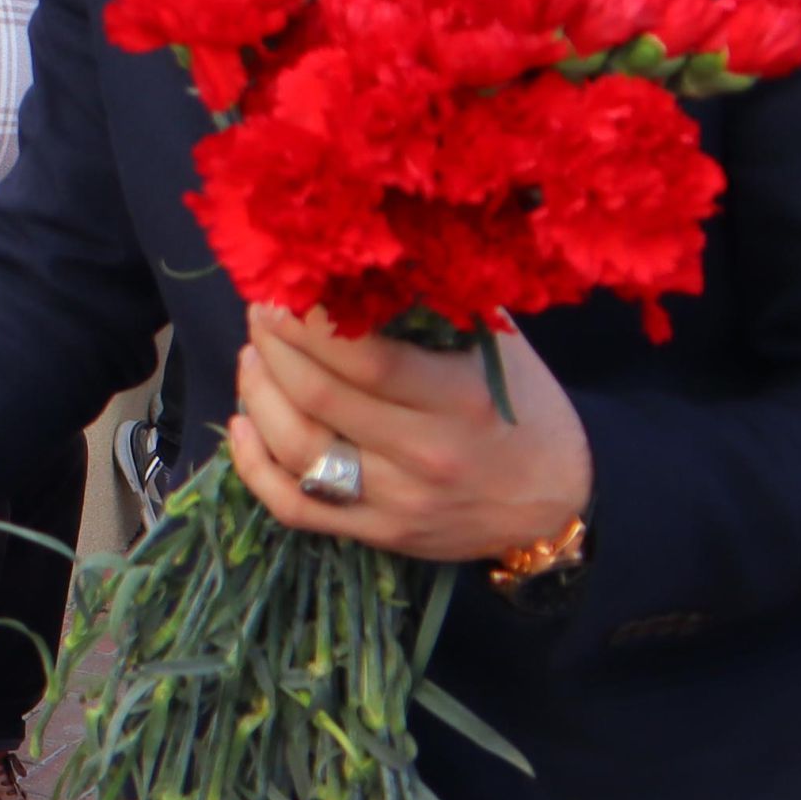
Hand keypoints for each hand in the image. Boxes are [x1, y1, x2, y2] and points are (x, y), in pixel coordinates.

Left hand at [226, 305, 588, 562]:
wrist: (559, 501)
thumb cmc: (524, 410)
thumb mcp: (498, 349)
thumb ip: (437, 311)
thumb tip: (363, 265)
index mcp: (458, 399)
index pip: (364, 359)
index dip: (309, 324)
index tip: (282, 291)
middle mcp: (424, 454)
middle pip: (319, 398)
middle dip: (275, 347)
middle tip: (260, 314)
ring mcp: (396, 501)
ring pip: (298, 450)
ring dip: (258, 396)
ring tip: (251, 357)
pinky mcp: (378, 534)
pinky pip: (295, 507)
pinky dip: (255, 468)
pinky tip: (241, 426)